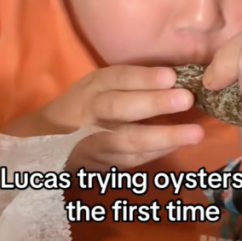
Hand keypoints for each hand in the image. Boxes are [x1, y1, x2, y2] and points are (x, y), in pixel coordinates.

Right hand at [6, 66, 203, 171]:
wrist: (46, 140)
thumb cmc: (85, 105)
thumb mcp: (100, 85)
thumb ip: (131, 82)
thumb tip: (177, 77)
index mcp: (92, 87)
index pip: (116, 78)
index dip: (143, 78)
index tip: (171, 76)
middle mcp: (90, 112)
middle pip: (118, 108)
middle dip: (153, 104)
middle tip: (186, 99)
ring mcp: (93, 140)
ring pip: (127, 140)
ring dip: (162, 137)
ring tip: (194, 133)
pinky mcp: (100, 163)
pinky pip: (131, 159)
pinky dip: (156, 153)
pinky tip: (179, 146)